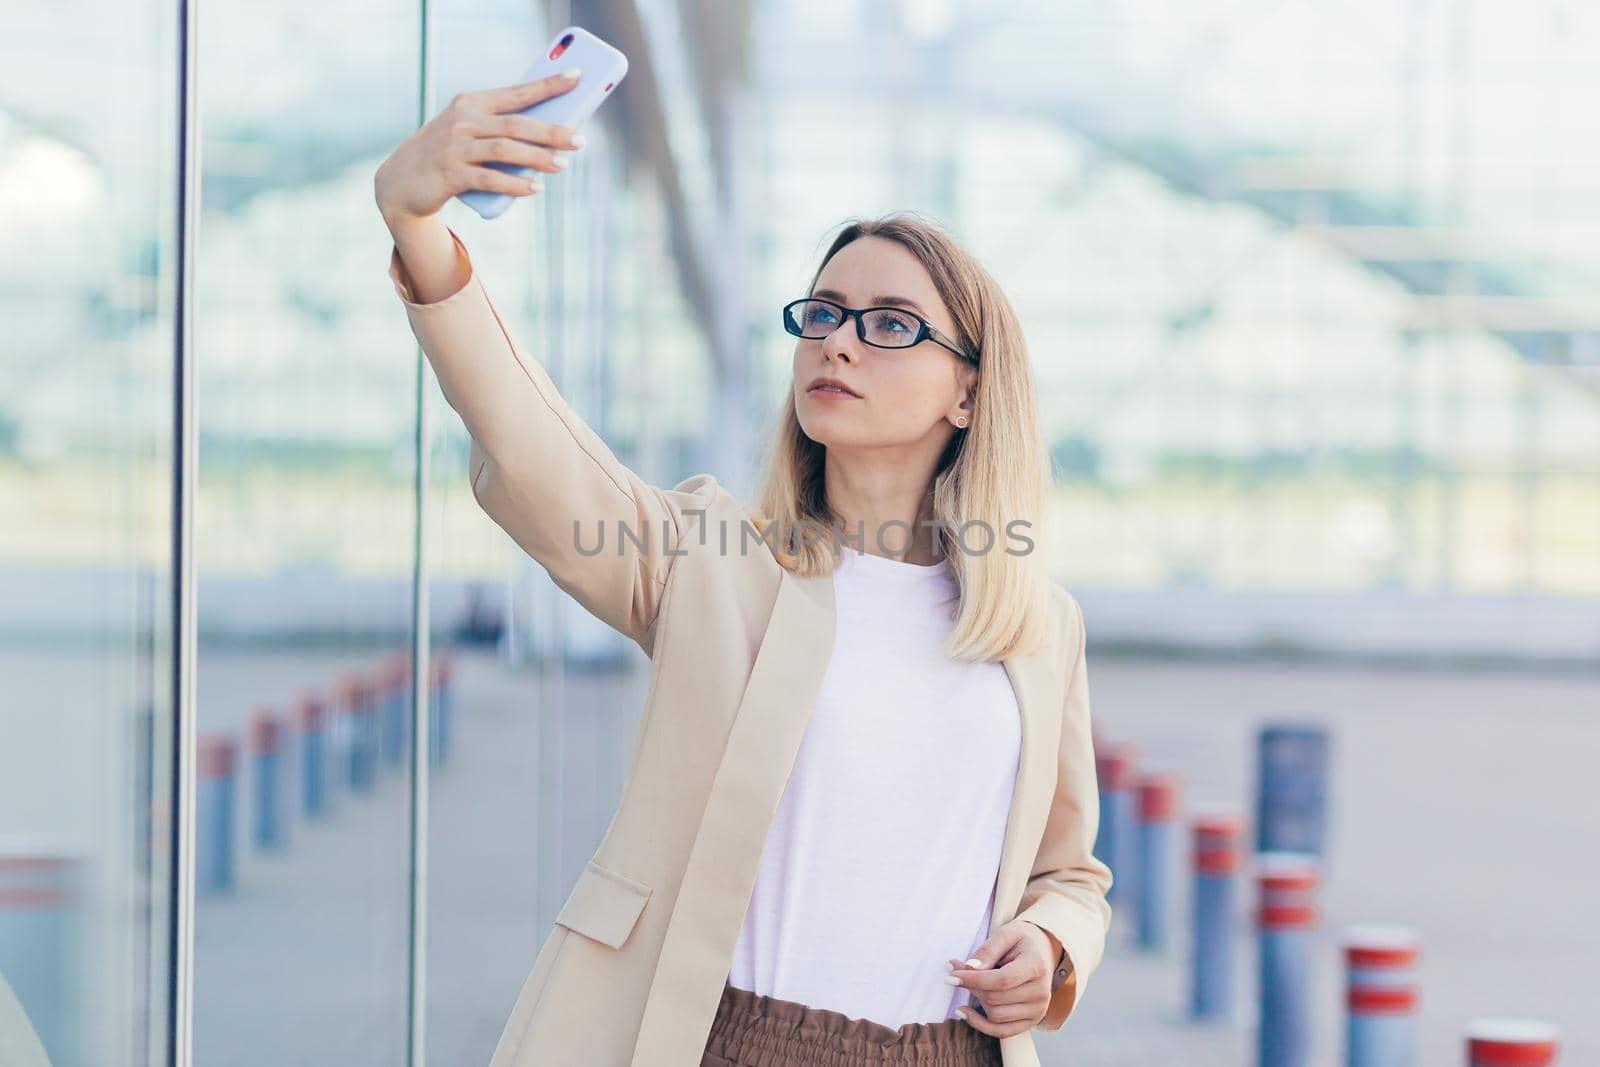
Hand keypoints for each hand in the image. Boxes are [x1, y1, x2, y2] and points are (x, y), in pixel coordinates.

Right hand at [373, 69, 587, 224]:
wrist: (401, 181)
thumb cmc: (448, 154)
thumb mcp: (470, 132)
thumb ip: (502, 130)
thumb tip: (552, 141)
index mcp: (472, 104)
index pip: (517, 92)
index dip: (547, 85)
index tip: (576, 78)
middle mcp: (463, 121)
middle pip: (516, 124)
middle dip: (551, 130)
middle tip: (580, 139)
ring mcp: (455, 148)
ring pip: (504, 150)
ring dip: (537, 157)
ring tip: (562, 164)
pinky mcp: (450, 175)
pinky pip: (488, 179)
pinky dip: (514, 185)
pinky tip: (534, 188)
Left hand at [944, 919, 1060, 1037]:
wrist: (1042, 951)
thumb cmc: (1021, 940)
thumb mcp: (1005, 934)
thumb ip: (987, 950)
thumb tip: (969, 968)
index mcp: (1036, 967)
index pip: (1002, 980)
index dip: (973, 980)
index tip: (951, 976)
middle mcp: (1041, 992)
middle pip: (995, 998)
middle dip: (972, 986)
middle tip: (957, 972)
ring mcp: (1037, 1010)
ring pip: (995, 1015)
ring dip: (976, 1001)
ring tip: (970, 984)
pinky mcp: (1031, 1021)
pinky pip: (1001, 1032)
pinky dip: (980, 1025)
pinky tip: (964, 1011)